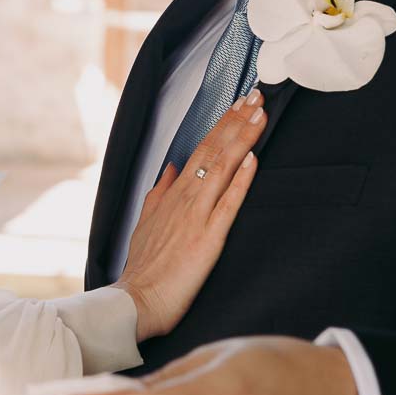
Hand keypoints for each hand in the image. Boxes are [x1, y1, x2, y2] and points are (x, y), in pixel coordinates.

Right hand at [112, 91, 264, 341]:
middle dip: (236, 121)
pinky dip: (240, 180)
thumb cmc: (143, 266)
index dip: (222, 126)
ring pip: (222, 169)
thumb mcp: (145, 221)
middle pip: (214, 151)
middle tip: (257, 95)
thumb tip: (171, 167)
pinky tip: (252, 160)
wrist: (136, 299)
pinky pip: (228, 204)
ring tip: (259, 114)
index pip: (201, 150)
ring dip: (242, 139)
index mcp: (172, 194)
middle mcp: (185, 198)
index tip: (239, 104)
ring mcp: (197, 216)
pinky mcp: (208, 238)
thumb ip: (159, 192)